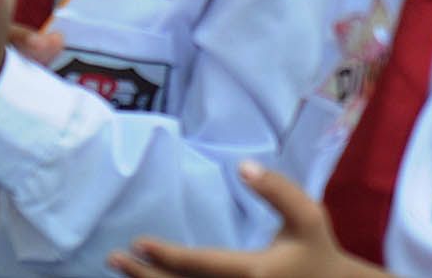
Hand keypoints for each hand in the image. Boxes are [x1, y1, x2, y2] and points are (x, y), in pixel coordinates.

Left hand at [107, 161, 388, 277]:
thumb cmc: (317, 251)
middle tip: (114, 259)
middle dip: (145, 277)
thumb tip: (243, 166)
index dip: (168, 257)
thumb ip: (278, 190)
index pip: (202, 266)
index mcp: (255, 272)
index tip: (139, 243)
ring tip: (121, 270)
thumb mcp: (308, 216)